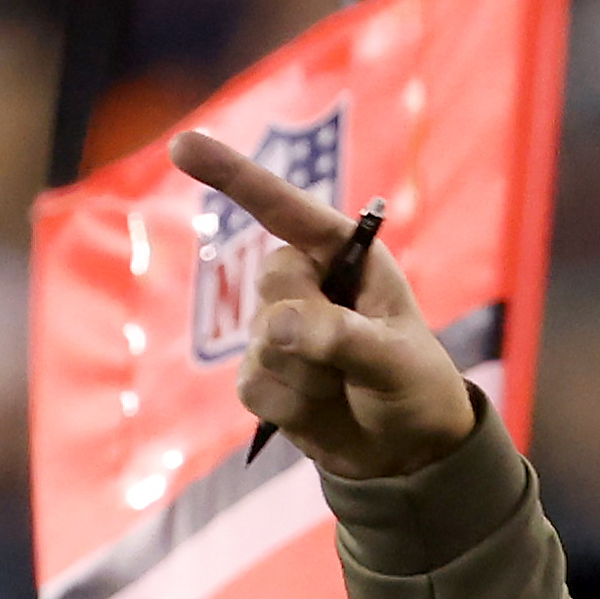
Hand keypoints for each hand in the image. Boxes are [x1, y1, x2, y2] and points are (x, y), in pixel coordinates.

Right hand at [167, 130, 475, 479]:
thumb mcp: (397, 361)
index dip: (233, 175)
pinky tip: (321, 410)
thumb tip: (279, 327)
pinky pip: (254, 385)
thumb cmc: (416, 388)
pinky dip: (292, 406)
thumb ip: (343, 336)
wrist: (409, 452)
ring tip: (345, 387)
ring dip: (308, 376)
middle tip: (354, 355)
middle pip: (272, 282)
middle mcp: (308, 284)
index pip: (283, 209)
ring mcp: (278, 329)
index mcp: (345, 257)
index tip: (183, 146)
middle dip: (311, 324)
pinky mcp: (262, 375)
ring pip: (262, 341)